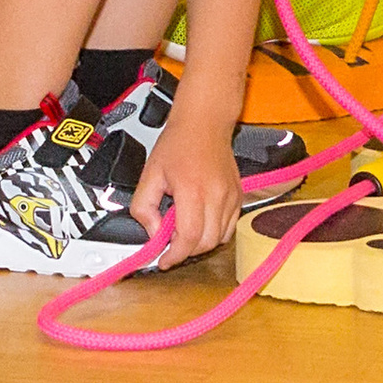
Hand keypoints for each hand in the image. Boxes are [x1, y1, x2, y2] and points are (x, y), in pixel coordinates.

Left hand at [131, 118, 244, 268]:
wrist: (205, 122)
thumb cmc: (179, 143)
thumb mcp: (149, 174)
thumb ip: (143, 208)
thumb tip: (154, 233)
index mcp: (193, 190)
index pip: (189, 238)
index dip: (174, 256)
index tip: (163, 260)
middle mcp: (217, 195)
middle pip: (206, 243)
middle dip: (186, 250)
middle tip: (171, 241)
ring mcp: (231, 196)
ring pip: (220, 239)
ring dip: (201, 243)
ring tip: (185, 227)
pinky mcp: (239, 196)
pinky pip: (230, 227)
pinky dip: (215, 232)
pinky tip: (201, 220)